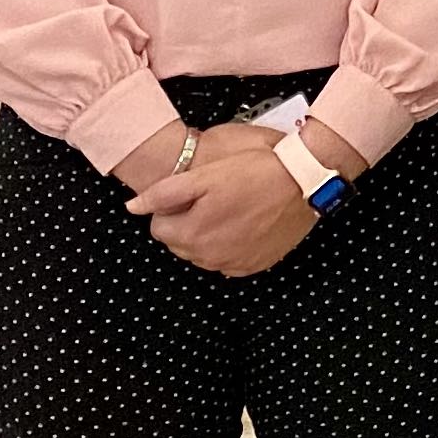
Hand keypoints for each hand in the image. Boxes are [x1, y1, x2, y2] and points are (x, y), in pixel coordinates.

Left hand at [125, 121, 315, 276]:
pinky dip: (231, 244)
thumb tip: (133, 207)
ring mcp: (234, 264)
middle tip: (214, 197)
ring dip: (210, 233)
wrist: (304, 180)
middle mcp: (210, 257)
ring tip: (232, 207)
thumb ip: (163, 193)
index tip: (193, 193)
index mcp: (193, 235)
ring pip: (204, 252)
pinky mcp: (255, 265)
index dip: (173, 207)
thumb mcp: (205, 174)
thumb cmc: (257, 172)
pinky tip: (245, 222)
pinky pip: (228, 259)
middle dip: (189, 222)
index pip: (159, 228)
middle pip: (180, 243)